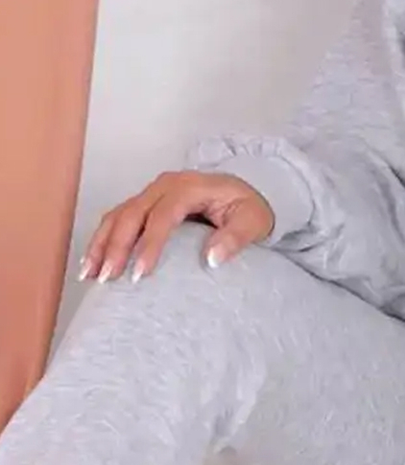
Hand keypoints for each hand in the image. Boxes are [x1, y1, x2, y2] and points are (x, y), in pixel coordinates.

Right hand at [79, 170, 274, 283]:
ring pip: (118, 215)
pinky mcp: (146, 203)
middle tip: (107, 278)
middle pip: (132, 214)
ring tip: (90, 274)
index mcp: (190, 187)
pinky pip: (117, 218)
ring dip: (101, 244)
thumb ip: (236, 238)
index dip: (149, 244)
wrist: (247, 193)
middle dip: (116, 247)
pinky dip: (103, 239)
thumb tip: (212, 259)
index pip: (163, 215)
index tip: (139, 273)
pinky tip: (92, 262)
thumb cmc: (249, 208)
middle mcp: (166, 185)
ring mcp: (153, 192)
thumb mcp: (254, 221)